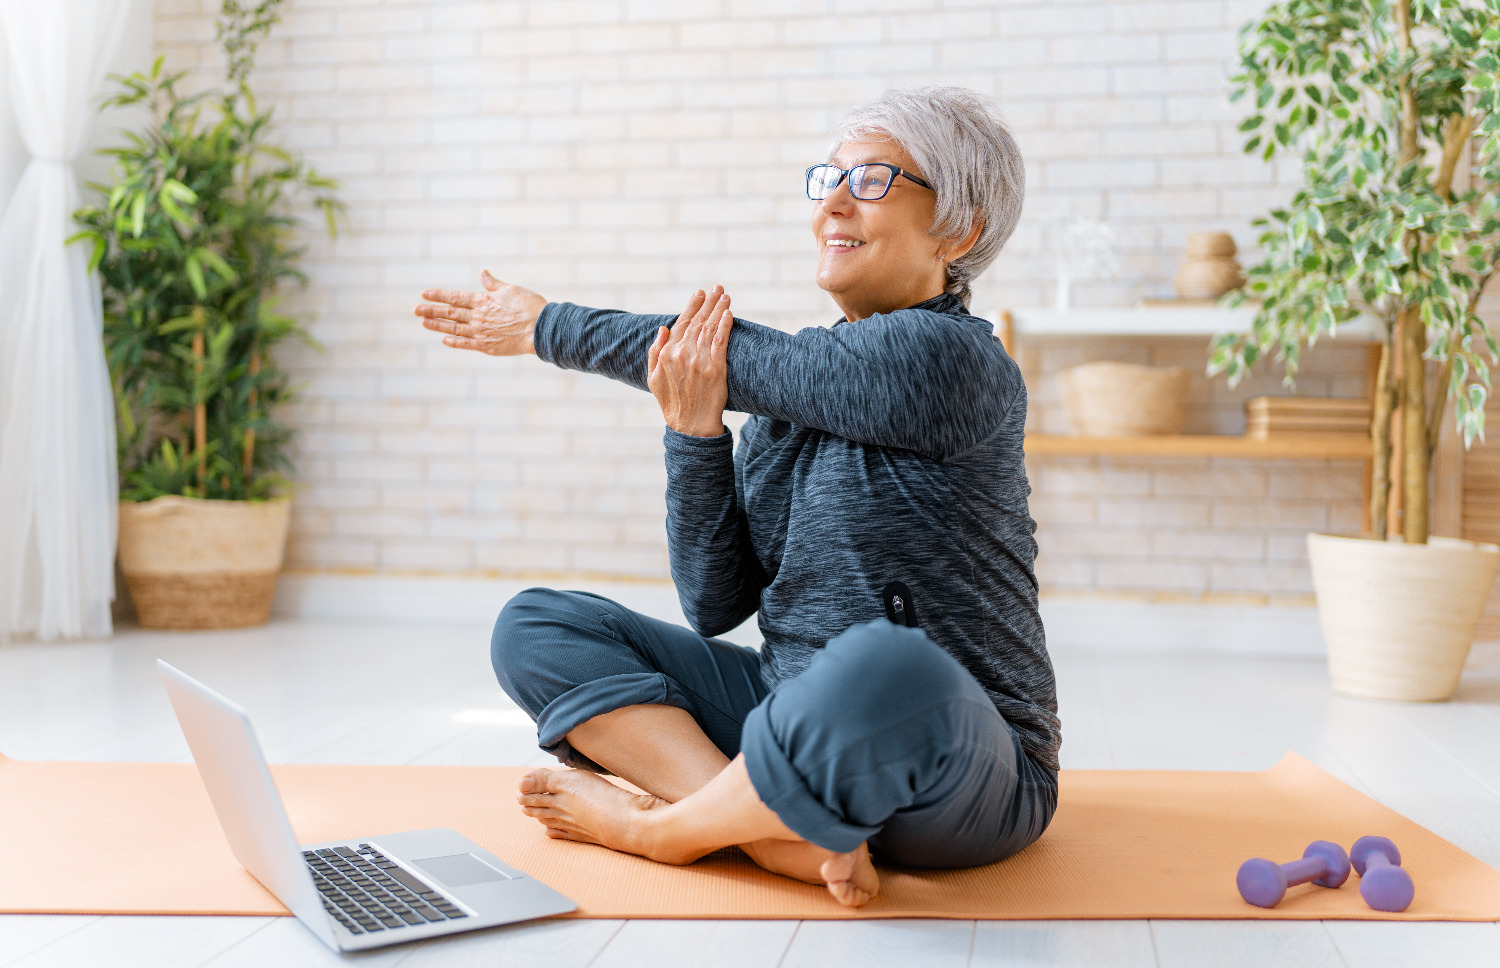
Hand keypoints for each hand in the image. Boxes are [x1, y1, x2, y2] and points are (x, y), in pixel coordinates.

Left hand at [415, 270, 545, 355]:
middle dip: (431, 311)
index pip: (455, 297)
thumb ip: (493, 284)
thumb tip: (482, 273)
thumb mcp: (510, 290)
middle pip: (449, 313)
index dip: (438, 295)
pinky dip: (454, 342)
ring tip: (424, 323)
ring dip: (437, 326)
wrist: (540, 329)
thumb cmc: (529, 307)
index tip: (424, 294)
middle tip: (415, 310)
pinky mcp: (487, 347)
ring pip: (454, 329)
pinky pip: (466, 344)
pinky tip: (444, 340)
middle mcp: (477, 317)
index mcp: (483, 301)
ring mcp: (480, 333)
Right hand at [648, 286, 733, 436]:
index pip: (681, 323)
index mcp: (668, 354)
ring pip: (710, 328)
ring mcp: (700, 361)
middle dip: (708, 302)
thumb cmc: (671, 403)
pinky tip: (729, 314)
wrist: (690, 425)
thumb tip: (663, 328)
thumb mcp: (652, 378)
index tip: (700, 293)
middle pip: (698, 321)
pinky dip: (725, 325)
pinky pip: (721, 341)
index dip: (692, 306)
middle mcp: (683, 354)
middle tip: (717, 288)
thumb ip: (655, 352)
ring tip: (725, 296)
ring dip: (719, 309)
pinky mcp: (716, 369)